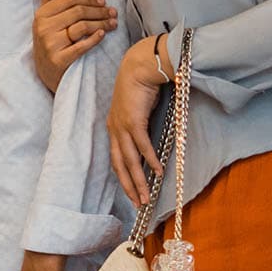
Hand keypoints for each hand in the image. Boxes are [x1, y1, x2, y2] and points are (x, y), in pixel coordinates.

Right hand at [33, 0, 117, 93]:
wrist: (45, 73)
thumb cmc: (50, 41)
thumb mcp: (46, 19)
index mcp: (41, 15)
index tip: (103, 0)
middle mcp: (43, 28)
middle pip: (78, 12)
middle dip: (99, 11)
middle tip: (113, 12)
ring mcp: (51, 45)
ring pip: (82, 27)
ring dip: (101, 23)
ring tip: (113, 23)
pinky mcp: (59, 60)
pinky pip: (81, 46)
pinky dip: (94, 39)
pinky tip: (103, 34)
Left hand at [107, 38, 166, 208]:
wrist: (138, 67)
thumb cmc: (141, 87)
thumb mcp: (138, 111)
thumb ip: (141, 128)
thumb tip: (150, 144)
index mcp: (114, 129)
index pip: (117, 159)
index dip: (124, 178)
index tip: (132, 192)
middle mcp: (114, 130)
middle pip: (120, 166)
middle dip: (129, 187)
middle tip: (138, 204)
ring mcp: (122, 126)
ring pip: (129, 161)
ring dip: (139, 181)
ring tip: (146, 197)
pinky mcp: (133, 121)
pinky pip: (142, 146)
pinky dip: (150, 161)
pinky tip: (157, 172)